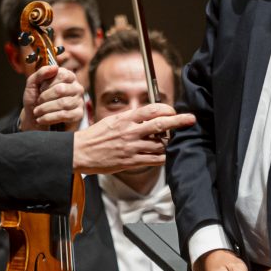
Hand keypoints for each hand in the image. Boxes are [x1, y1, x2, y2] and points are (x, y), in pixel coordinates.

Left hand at [19, 65, 83, 131]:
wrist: (35, 120)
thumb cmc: (36, 100)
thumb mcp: (33, 84)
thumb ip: (41, 73)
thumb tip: (55, 67)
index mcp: (67, 76)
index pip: (62, 75)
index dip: (48, 83)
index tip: (40, 89)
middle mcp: (76, 87)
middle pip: (61, 89)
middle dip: (45, 97)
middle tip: (38, 102)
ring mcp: (79, 101)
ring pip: (62, 103)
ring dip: (45, 108)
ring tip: (37, 111)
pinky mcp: (78, 114)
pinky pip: (64, 115)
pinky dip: (49, 117)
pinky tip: (41, 119)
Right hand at [72, 103, 193, 173]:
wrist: (79, 152)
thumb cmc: (95, 136)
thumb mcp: (112, 121)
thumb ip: (130, 119)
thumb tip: (147, 117)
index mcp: (125, 119)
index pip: (151, 110)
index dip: (166, 109)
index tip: (173, 110)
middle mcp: (130, 132)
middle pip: (161, 124)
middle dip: (179, 121)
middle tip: (191, 119)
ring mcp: (131, 148)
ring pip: (160, 144)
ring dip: (169, 142)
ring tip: (172, 140)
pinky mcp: (130, 162)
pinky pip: (154, 160)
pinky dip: (163, 157)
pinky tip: (165, 154)